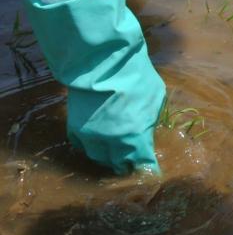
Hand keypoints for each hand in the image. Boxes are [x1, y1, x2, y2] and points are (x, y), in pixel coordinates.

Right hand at [21, 0, 164, 173]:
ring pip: (100, 158)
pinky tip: (98, 141)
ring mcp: (92, 137)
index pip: (143, 164)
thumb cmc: (135, 77)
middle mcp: (113, 144)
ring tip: (115, 153)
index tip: (151, 173)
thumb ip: (151, 118)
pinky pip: (83, 146)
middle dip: (128, 165)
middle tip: (133, 162)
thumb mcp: (155, 97)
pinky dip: (91, 146)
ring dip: (109, 157)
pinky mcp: (76, 128)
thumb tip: (147, 128)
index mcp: (135, 138)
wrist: (103, 61)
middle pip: (120, 165)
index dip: (148, 169)